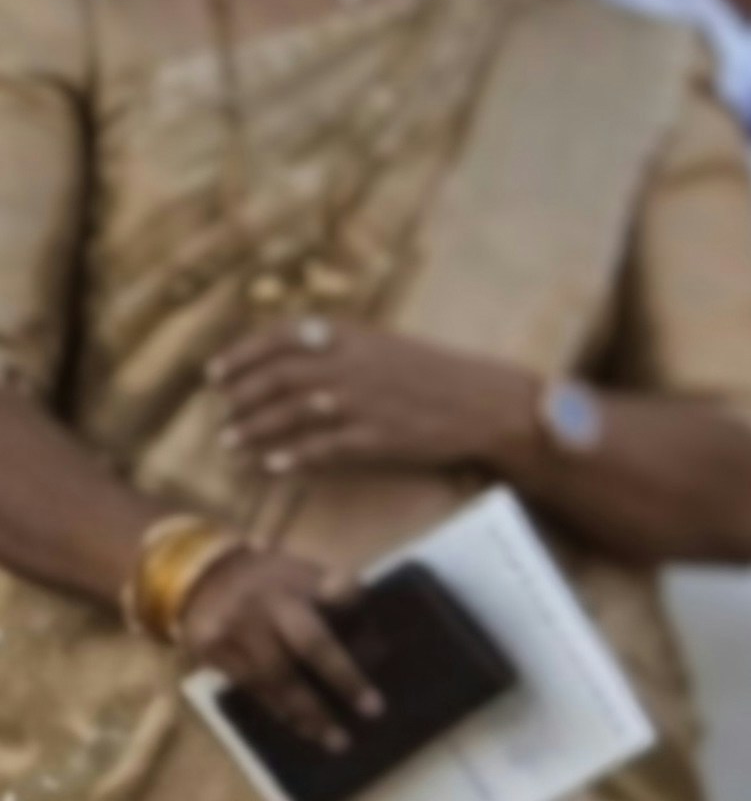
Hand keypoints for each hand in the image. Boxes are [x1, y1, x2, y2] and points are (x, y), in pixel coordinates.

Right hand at [175, 538, 370, 746]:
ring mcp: (232, 628)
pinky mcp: (210, 650)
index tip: (380, 654)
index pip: (338, 601)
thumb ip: (337, 590)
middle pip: (309, 645)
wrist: (202, 576)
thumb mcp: (304, 572)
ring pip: (276, 676)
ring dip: (308, 712)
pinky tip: (300, 727)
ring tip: (335, 740)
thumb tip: (354, 605)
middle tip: (373, 712)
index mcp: (293, 583)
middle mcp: (263, 605)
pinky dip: (277, 709)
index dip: (358, 619)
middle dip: (343, 679)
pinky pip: (249, 687)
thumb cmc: (271, 582)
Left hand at [209, 317, 532, 487]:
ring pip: (288, 416)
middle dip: (239, 398)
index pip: (275, 339)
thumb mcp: (383, 344)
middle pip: (274, 380)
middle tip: (222, 413)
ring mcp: (359, 402)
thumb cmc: (437, 372)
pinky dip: (291, 457)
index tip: (214, 374)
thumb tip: (290, 352)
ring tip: (230, 443)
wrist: (486, 403)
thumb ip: (338, 346)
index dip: (239, 357)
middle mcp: (346, 364)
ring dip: (253, 430)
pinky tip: (272, 465)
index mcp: (347, 335)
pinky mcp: (374, 438)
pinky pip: (321, 448)